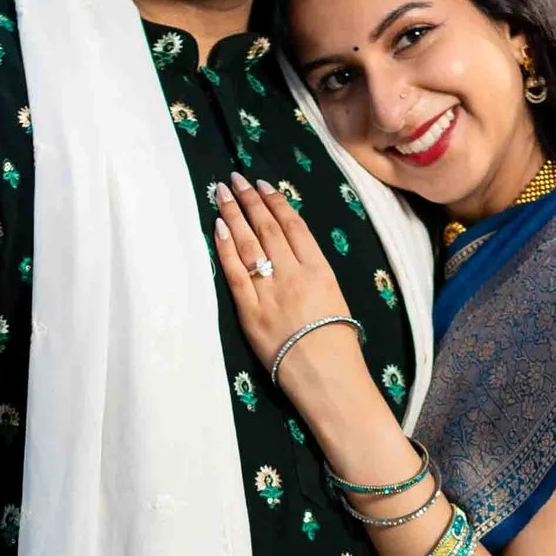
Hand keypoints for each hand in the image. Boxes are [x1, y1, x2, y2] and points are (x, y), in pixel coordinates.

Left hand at [213, 174, 366, 408]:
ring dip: (233, 214)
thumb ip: (314, 272)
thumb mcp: (336, 297)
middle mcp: (292, 273)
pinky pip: (234, 273)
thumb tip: (294, 252)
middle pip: (266, 228)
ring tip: (221, 193)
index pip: (292, 226)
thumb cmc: (338, 343)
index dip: (275, 202)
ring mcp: (269, 291)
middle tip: (234, 179)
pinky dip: (225, 247)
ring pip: (248, 243)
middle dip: (249, 200)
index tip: (261, 184)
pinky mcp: (250, 311)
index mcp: (318, 269)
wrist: (327, 376)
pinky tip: (218, 227)